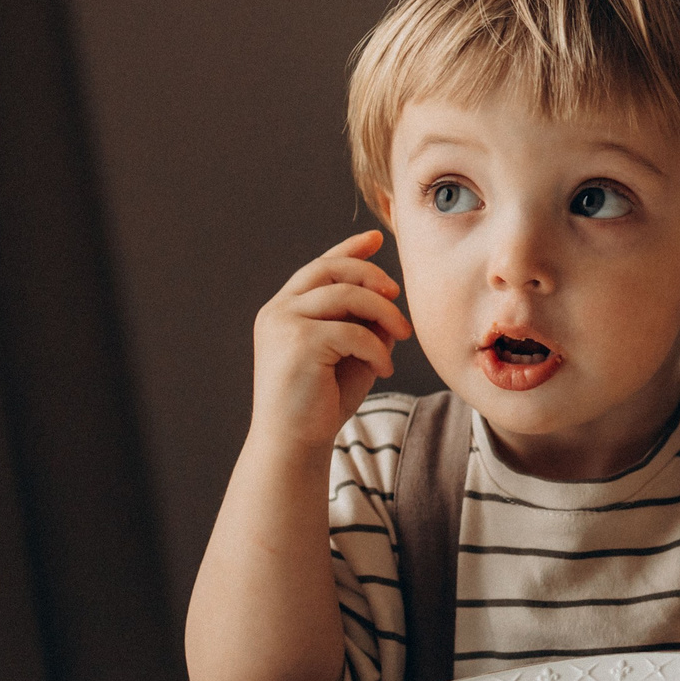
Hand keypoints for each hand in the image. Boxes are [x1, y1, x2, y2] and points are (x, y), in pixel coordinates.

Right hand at [251, 230, 409, 450]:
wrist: (295, 443)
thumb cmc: (323, 400)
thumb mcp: (350, 352)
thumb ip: (363, 322)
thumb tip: (388, 299)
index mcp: (285, 309)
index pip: (319, 267)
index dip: (348, 250)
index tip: (375, 237)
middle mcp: (278, 310)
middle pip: (333, 270)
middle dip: (373, 277)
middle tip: (398, 297)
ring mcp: (283, 323)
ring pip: (347, 295)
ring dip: (384, 313)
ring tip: (401, 337)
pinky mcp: (297, 342)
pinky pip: (353, 331)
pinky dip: (377, 349)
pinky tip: (383, 370)